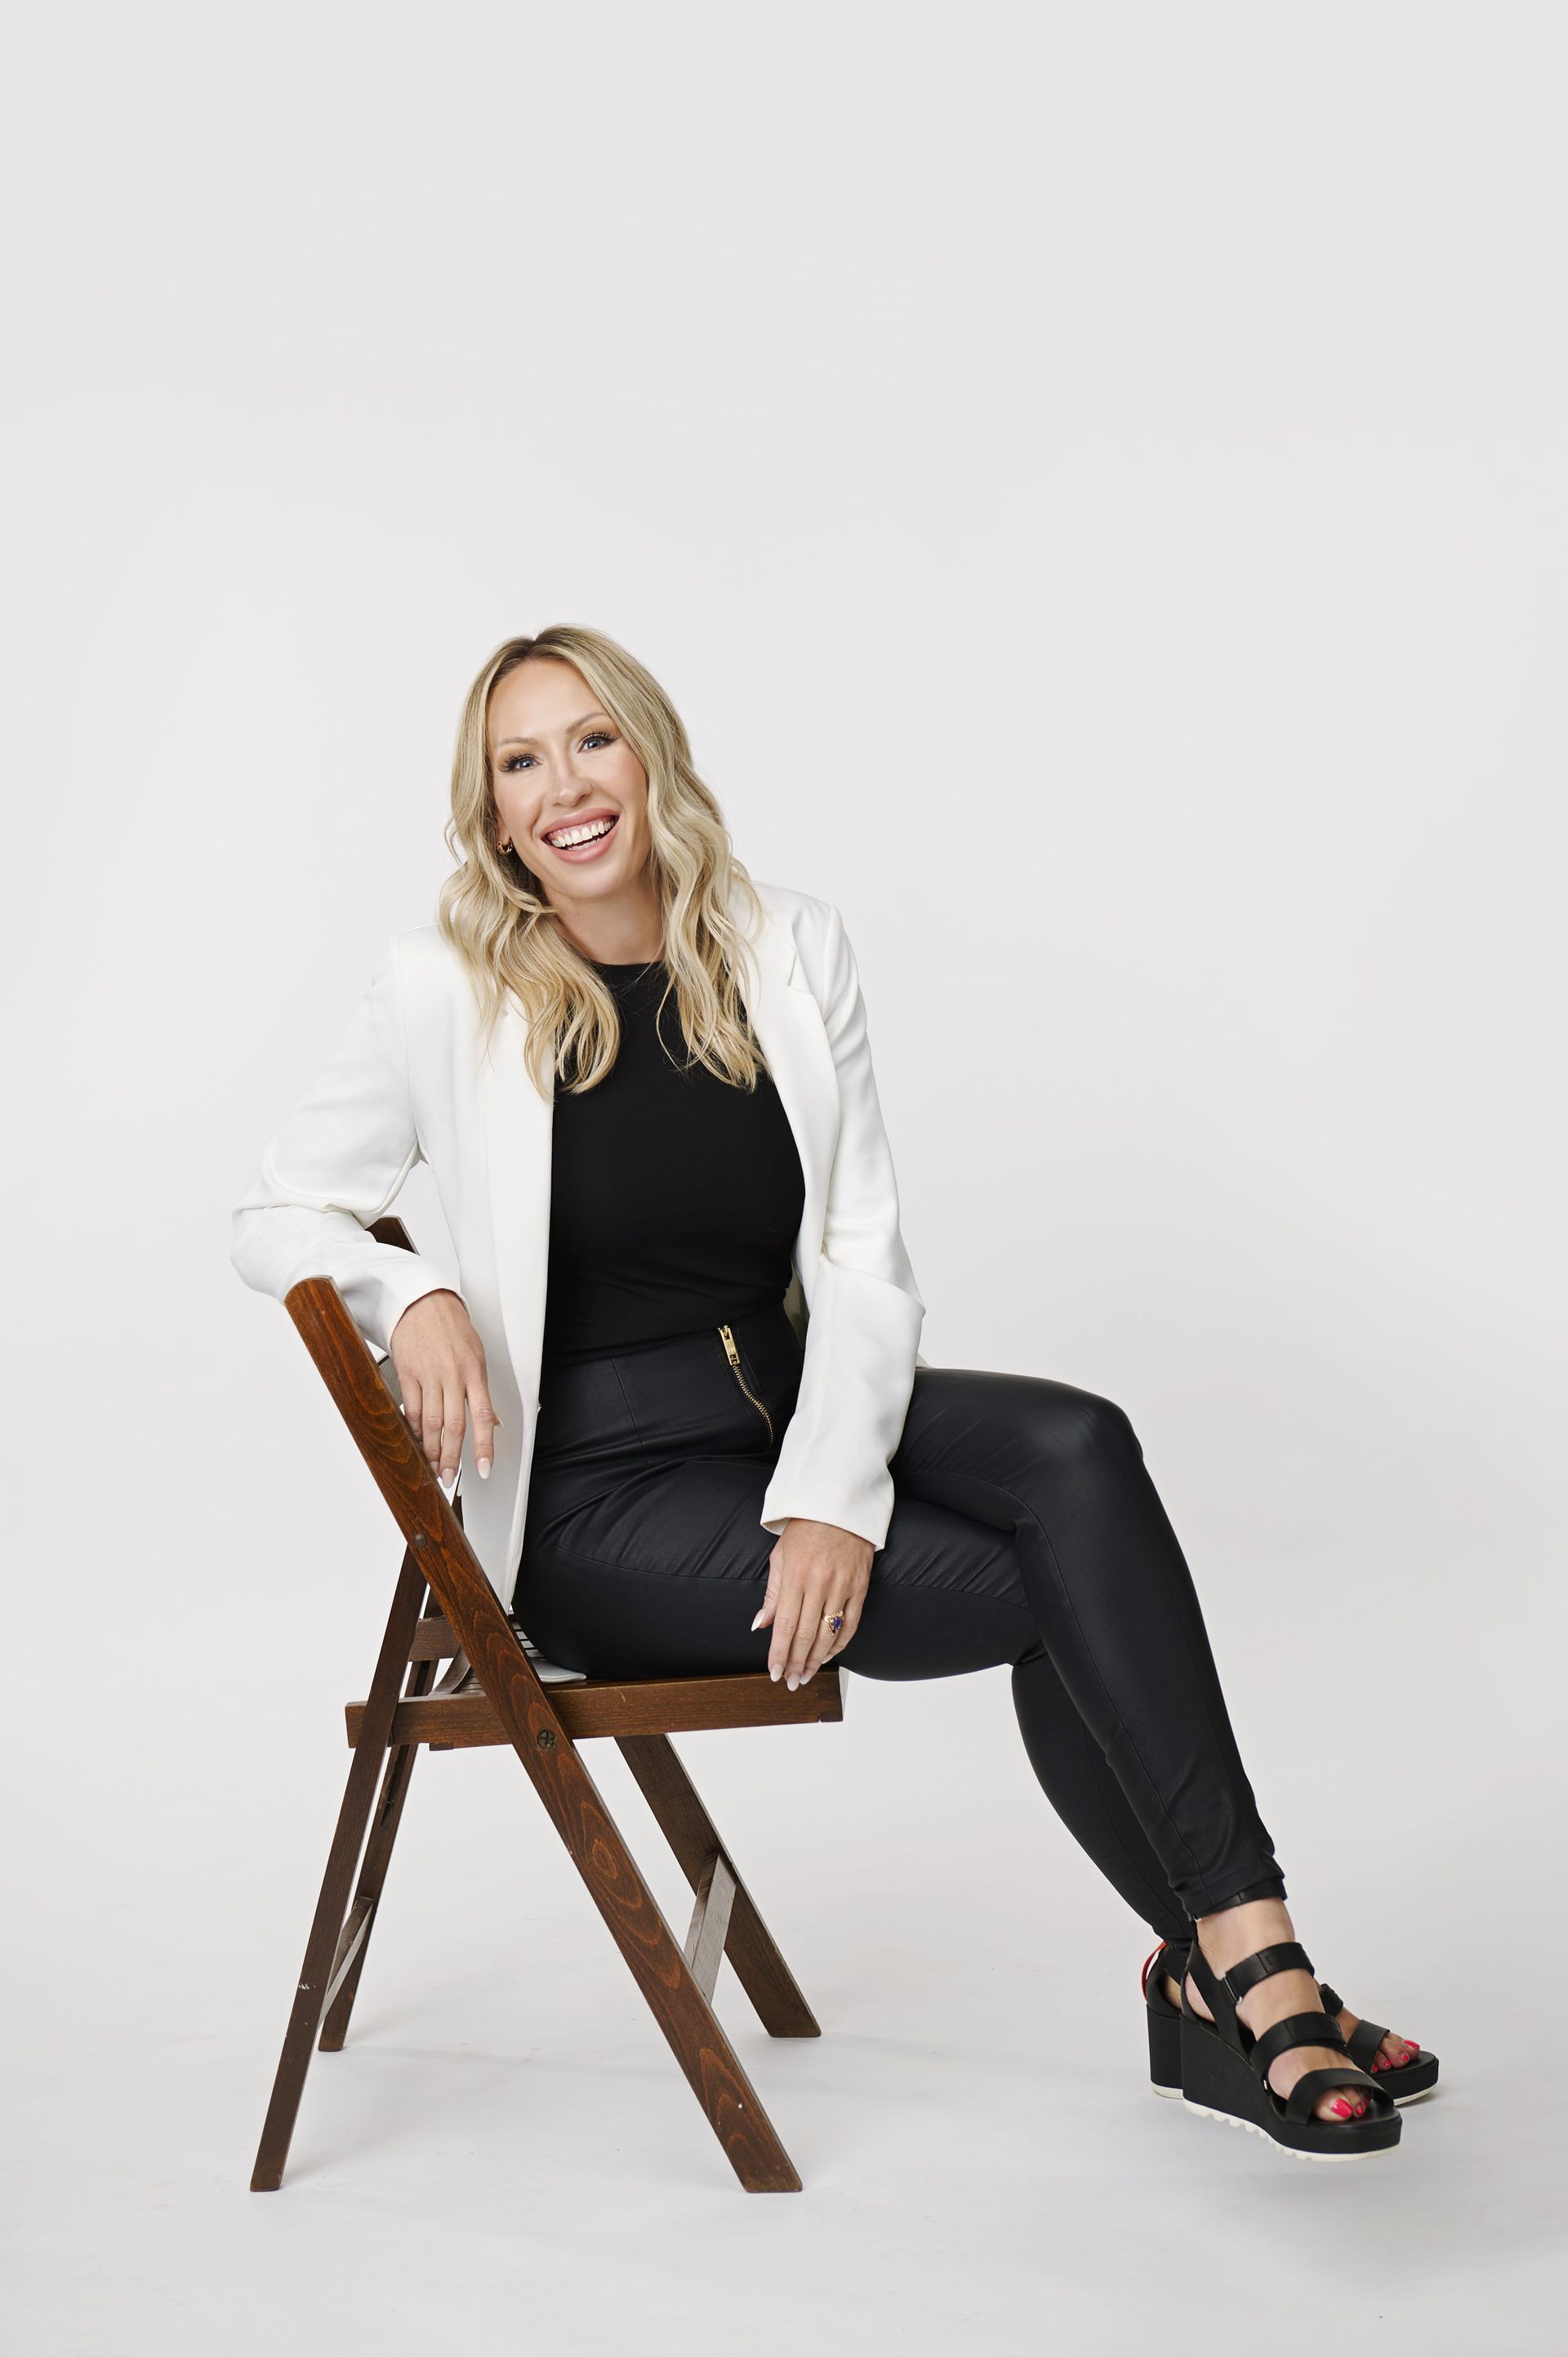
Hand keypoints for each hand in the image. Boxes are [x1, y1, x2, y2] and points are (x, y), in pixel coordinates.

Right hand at [388, 1289, 501, 1483]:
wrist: (422, 1301)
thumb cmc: (452, 1327)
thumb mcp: (476, 1354)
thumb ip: (481, 1390)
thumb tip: (492, 1422)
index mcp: (474, 1371)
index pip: (482, 1416)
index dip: (483, 1447)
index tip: (482, 1469)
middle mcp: (453, 1375)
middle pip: (454, 1425)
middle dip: (451, 1457)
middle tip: (448, 1478)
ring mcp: (428, 1375)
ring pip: (430, 1422)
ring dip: (430, 1449)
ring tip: (432, 1466)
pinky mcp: (407, 1373)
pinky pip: (410, 1408)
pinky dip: (413, 1428)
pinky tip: (416, 1439)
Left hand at [752, 1517, 873, 1687]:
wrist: (841, 1504)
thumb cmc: (806, 1528)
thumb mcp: (780, 1555)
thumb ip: (772, 1594)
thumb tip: (760, 1625)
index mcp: (795, 1575)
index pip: (785, 1625)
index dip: (779, 1653)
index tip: (775, 1673)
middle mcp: (819, 1583)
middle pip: (806, 1635)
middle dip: (797, 1663)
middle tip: (791, 1682)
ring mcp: (843, 1586)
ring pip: (828, 1634)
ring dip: (817, 1660)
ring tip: (807, 1676)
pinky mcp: (861, 1587)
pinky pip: (851, 1624)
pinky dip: (839, 1644)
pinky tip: (828, 1655)